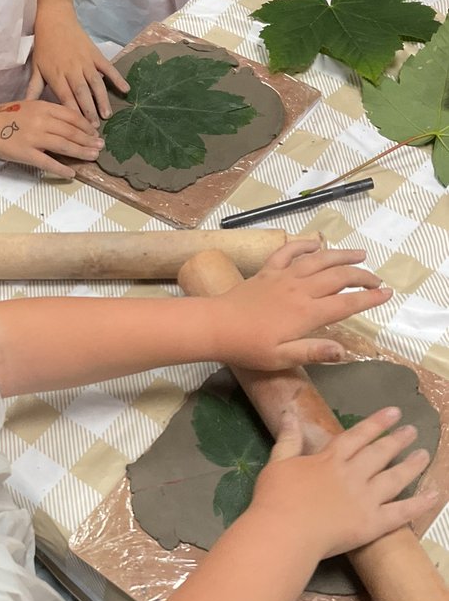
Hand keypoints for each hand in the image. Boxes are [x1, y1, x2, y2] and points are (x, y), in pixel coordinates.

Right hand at [0, 100, 104, 178]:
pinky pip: (48, 162)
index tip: (95, 132)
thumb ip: (46, 112)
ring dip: (81, 152)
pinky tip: (71, 173)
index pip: (71, 115)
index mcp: (42, 107)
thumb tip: (66, 123)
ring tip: (93, 157)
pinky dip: (61, 168)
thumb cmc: (4, 117)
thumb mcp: (28, 106)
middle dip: (88, 139)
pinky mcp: (26, 153)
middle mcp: (41, 121)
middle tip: (100, 146)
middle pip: (71, 131)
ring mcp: (34, 137)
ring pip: (64, 145)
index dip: (85, 125)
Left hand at [28, 2, 128, 126]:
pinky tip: (125, 89)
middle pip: (82, 94)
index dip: (73, 114)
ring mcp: (86, 62)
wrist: (55, 19)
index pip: (66, 99)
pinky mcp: (95, 54)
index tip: (78, 130)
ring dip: (102, 100)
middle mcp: (72, 70)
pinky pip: (108, 67)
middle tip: (94, 129)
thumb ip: (34, 89)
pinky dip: (117, 78)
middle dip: (89, 112)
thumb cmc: (44, 46)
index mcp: (57, 76)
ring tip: (106, 115)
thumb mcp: (36, 68)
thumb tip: (27, 107)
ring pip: (96, 84)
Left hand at [213, 240, 390, 369]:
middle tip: (377, 280)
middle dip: (362, 277)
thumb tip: (344, 352)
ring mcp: (284, 277)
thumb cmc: (248, 347)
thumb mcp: (282, 358)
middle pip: (339, 277)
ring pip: (319, 260)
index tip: (386, 294)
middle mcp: (300, 290)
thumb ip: (313, 352)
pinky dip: (304, 244)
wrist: (215, 326)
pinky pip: (289, 252)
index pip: (347, 304)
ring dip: (342, 255)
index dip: (369, 299)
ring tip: (360, 255)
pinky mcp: (267, 271)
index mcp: (307, 313)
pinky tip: (315, 242)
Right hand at [250, 407, 435, 558]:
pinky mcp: (373, 523)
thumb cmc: (276, 498)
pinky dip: (419, 503)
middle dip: (397, 439)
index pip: (358, 435)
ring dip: (411, 465)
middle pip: (380, 453)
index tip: (393, 412)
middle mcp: (353, 474)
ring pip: (395, 478)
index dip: (376, 423)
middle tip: (411, 430)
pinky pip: (402, 512)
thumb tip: (290, 415)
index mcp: (330, 459)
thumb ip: (288, 440)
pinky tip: (434, 494)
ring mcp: (366, 499)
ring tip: (424, 454)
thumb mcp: (278, 463)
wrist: (285, 531)